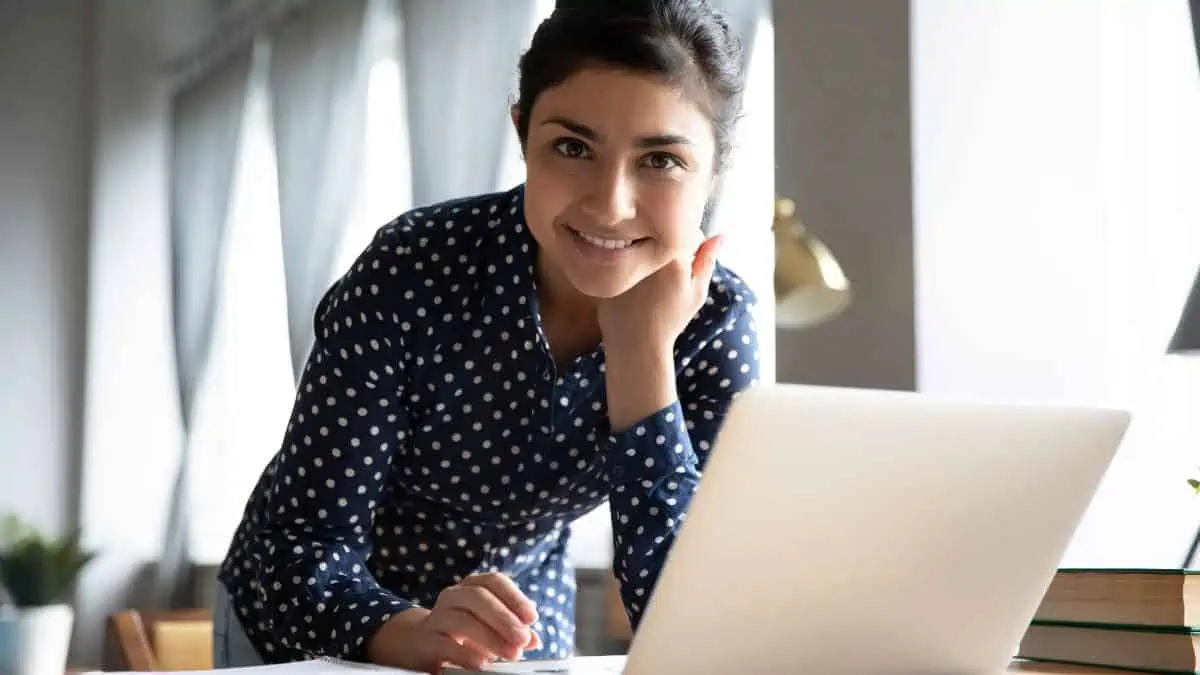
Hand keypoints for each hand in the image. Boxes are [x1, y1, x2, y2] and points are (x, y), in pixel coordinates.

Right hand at [364, 572, 541, 672]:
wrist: (418, 642)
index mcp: (472, 587)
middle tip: (523, 638)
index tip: (532, 617)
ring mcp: (437, 617)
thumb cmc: (461, 630)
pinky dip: (466, 654)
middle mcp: (453, 596)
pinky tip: (483, 663)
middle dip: (504, 618)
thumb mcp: (488, 626)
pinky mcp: (426, 640)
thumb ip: (512, 630)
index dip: (515, 597)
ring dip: (491, 637)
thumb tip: (534, 639)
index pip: (494, 581)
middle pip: (479, 597)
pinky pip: (445, 644)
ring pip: (462, 619)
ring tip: (511, 653)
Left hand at [597, 235, 722, 355]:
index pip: (688, 232)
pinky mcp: (606, 264)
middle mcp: (646, 250)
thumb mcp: (696, 292)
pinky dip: (628, 265)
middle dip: (667, 250)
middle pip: (662, 235)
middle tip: (665, 278)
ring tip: (650, 284)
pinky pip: (621, 254)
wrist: (636, 343)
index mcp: (673, 255)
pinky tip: (634, 288)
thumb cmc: (670, 319)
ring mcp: (623, 256)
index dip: (691, 250)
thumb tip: (721, 235)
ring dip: (647, 254)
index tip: (684, 271)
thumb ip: (707, 261)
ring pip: (642, 242)